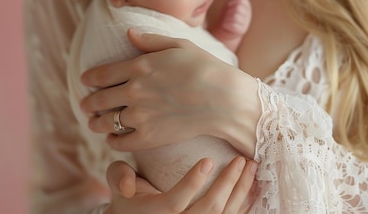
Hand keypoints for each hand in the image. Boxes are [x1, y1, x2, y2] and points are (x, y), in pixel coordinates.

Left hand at [81, 33, 259, 156]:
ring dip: (96, 123)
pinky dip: (112, 141)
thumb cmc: (205, 67)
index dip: (89, 79)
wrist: (224, 100)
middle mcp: (134, 91)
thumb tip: (129, 33)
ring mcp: (140, 116)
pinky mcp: (149, 138)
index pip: (102, 74)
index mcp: (140, 66)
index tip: (84, 82)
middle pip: (100, 100)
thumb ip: (150, 40)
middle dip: (89, 103)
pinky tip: (113, 138)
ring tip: (94, 123)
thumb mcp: (179, 45)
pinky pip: (120, 142)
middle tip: (86, 105)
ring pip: (106, 122)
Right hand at [104, 156, 257, 212]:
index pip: (174, 203)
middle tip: (240, 160)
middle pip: (207, 212)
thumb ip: (118, 177)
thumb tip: (128, 185)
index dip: (192, 184)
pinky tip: (250, 186)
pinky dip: (241, 204)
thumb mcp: (118, 186)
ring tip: (249, 167)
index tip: (208, 160)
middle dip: (227, 185)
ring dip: (240, 192)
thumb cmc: (128, 198)